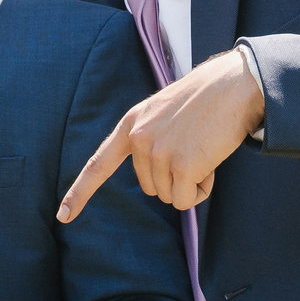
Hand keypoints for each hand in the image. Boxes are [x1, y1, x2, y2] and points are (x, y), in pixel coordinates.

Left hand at [58, 49, 266, 222]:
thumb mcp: (163, 113)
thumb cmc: (205, 100)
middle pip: (149, 187)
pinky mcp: (183, 165)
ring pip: (169, 196)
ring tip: (204, 150)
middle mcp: (139, 139)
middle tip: (195, 149)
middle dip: (174, 178)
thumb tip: (153, 180)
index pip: (98, 164)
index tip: (63, 216)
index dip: (79, 193)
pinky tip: (211, 163)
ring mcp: (159, 152)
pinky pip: (185, 200)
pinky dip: (201, 191)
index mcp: (131, 125)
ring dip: (191, 183)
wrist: (236, 84)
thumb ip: (148, 141)